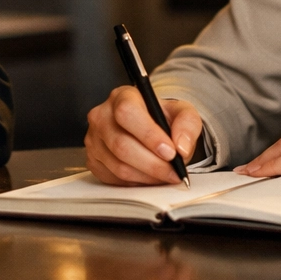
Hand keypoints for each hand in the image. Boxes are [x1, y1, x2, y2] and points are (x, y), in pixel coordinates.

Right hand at [85, 86, 203, 185]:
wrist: (149, 127)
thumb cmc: (161, 118)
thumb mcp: (181, 112)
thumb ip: (187, 124)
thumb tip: (181, 147)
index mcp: (122, 96)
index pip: (127, 112)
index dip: (149, 135)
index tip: (170, 151)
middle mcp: (102, 116)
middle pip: (121, 145)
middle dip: (153, 164)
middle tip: (173, 171)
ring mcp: (94, 140)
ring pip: (118, 166)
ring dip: (147, 176)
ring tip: (165, 175)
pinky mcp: (93, 160)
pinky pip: (114, 178)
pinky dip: (136, 183)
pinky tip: (149, 176)